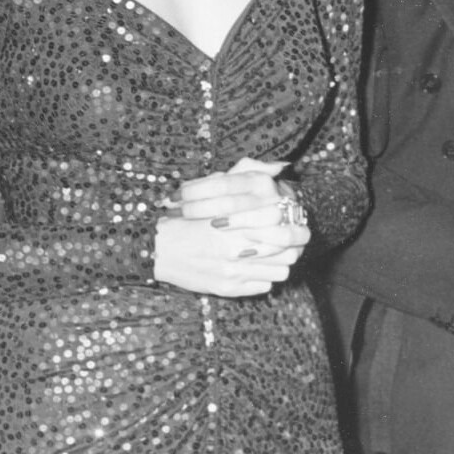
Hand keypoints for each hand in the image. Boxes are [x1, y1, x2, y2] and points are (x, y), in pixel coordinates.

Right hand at [152, 158, 309, 295]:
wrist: (156, 248)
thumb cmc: (187, 217)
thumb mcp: (215, 188)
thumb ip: (247, 174)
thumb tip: (280, 166)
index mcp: (236, 221)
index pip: (285, 229)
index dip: (296, 227)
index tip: (297, 224)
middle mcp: (236, 248)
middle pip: (288, 252)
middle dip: (294, 246)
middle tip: (293, 242)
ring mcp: (233, 271)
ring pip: (280, 271)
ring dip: (281, 262)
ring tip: (274, 254)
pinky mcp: (227, 288)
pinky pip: (264, 285)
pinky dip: (265, 276)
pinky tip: (256, 267)